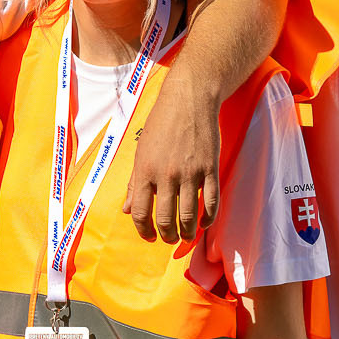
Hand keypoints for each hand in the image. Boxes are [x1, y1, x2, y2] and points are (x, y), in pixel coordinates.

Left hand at [123, 71, 220, 242]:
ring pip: (189, 215)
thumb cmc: (162, 123)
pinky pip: (211, 202)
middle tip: (169, 239)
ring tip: (186, 236)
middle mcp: (166, 174)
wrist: (189, 99)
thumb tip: (127, 209)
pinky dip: (208, 218)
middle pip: (164, 218)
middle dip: (166, 235)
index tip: (148, 237)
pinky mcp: (210, 169)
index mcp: (145, 170)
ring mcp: (190, 173)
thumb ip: (135, 182)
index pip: (140, 212)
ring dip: (187, 232)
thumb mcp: (141, 150)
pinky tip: (204, 224)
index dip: (143, 230)